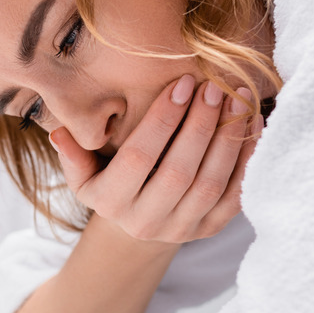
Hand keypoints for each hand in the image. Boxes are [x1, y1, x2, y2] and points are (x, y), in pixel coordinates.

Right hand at [50, 74, 264, 242]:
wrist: (137, 227)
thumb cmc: (109, 184)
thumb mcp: (83, 172)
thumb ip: (73, 152)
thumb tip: (61, 131)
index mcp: (111, 202)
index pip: (138, 158)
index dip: (162, 119)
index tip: (182, 84)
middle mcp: (145, 221)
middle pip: (178, 171)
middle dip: (199, 125)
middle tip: (214, 87)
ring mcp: (180, 229)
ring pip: (210, 183)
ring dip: (227, 139)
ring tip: (237, 100)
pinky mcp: (209, 229)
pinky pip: (235, 196)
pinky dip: (247, 160)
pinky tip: (252, 126)